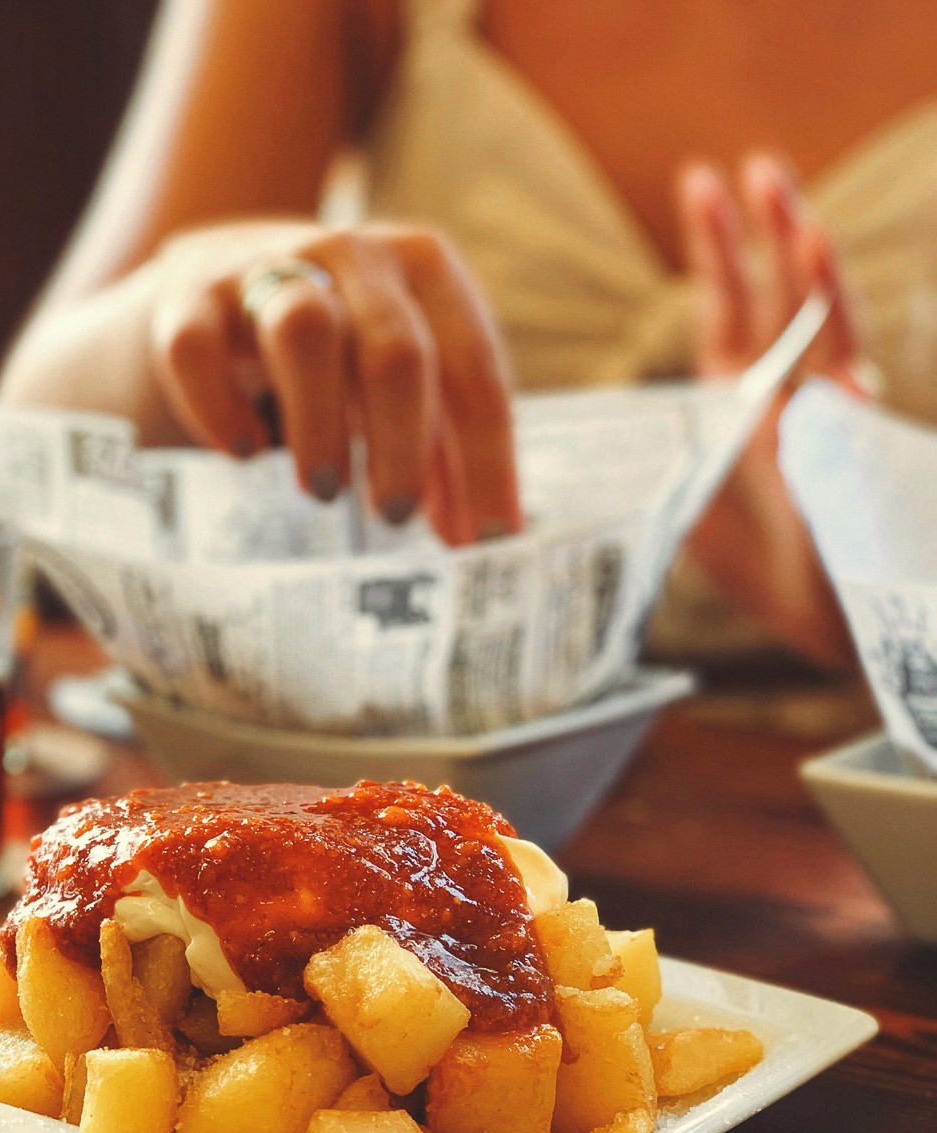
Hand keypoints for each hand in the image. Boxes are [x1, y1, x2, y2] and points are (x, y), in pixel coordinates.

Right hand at [147, 221, 521, 544]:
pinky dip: (220, 407)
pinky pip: (199, 348)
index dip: (488, 463)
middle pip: (396, 351)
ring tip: (324, 491)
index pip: (475, 371)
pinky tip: (242, 453)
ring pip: (304, 332)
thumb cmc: (339, 350)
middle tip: (394, 516)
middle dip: (403, 445)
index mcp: (426, 270)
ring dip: (320, 422)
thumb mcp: (403, 381)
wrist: (223, 282)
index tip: (486, 543)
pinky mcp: (191, 296)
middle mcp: (353, 255)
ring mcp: (268, 267)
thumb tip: (477, 541)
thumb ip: (444, 449)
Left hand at [675, 154, 860, 663]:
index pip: (728, 310)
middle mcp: (791, 395)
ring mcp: (835, 417)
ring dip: (811, 275)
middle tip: (755, 167)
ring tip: (797, 217)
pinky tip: (833, 335)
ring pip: (825, 330)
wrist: (828, 618)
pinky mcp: (863, 453)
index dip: (718, 251)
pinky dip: (840, 362)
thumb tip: (615, 439)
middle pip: (780, 300)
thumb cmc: (764, 570)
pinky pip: (853, 400)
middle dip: (770, 235)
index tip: (702, 183)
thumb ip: (670, 463)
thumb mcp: (692, 511)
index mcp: (742, 402)